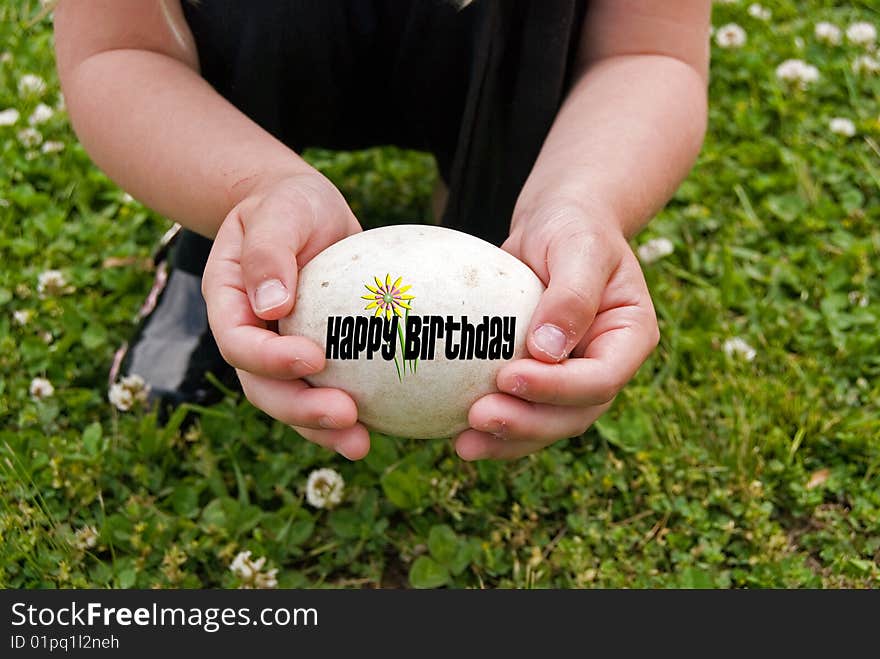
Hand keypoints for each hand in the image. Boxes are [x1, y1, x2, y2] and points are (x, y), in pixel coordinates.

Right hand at [202, 172, 370, 459]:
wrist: (306, 212)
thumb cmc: (290, 204)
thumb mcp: (281, 210)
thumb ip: (269, 251)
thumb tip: (274, 306)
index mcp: (230, 304)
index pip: (239, 342)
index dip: (270, 360)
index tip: (315, 358)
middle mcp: (253, 337)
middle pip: (264, 388)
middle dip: (300, 410)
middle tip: (347, 416)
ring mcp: (282, 352)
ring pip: (293, 402)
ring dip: (324, 428)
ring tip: (363, 443)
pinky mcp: (319, 358)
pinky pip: (328, 391)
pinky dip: (351, 414)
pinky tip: (382, 427)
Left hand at [455, 201, 659, 459]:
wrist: (555, 227)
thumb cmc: (571, 228)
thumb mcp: (577, 246)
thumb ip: (570, 295)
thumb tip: (545, 351)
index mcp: (629, 338)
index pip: (601, 378)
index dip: (558, 388)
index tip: (508, 376)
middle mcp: (605, 366)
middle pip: (574, 414)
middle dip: (528, 424)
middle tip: (478, 417)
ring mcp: (573, 380)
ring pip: (546, 424)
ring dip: (507, 439)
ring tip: (463, 443)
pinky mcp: (541, 382)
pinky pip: (521, 412)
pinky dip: (493, 429)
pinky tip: (455, 434)